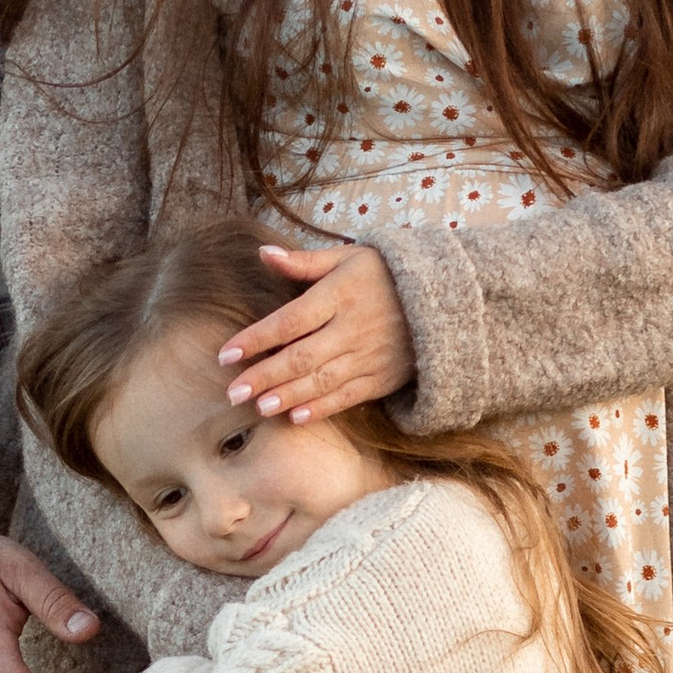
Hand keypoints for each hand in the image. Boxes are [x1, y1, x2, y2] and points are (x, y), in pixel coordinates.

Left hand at [217, 241, 415, 423]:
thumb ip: (305, 261)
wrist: (446, 299)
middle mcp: (353, 328)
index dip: (256, 338)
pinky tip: (295, 418)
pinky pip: (348, 397)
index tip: (226, 354)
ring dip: (288, 396)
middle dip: (264, 376)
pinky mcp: (382, 378)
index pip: (290, 320)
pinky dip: (322, 409)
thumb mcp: (349, 257)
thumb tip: (264, 254)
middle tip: (232, 393)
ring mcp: (369, 356)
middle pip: (301, 356)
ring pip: (322, 381)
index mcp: (340, 295)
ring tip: (258, 407)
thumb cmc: (386, 274)